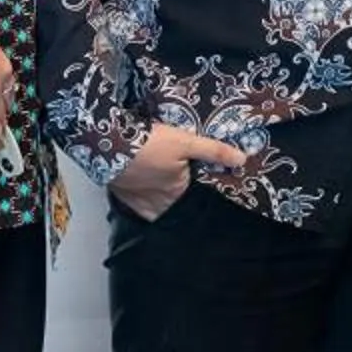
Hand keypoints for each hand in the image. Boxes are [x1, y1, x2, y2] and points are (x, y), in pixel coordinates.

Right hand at [108, 121, 253, 221]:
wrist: (109, 142)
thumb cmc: (149, 143)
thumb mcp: (187, 142)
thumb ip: (214, 152)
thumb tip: (242, 160)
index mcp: (176, 191)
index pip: (193, 198)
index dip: (197, 191)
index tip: (198, 184)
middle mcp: (158, 202)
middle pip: (173, 206)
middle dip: (178, 200)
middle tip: (180, 188)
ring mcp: (138, 201)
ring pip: (155, 209)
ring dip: (160, 203)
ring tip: (164, 191)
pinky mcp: (122, 196)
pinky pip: (136, 206)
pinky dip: (142, 203)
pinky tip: (145, 193)